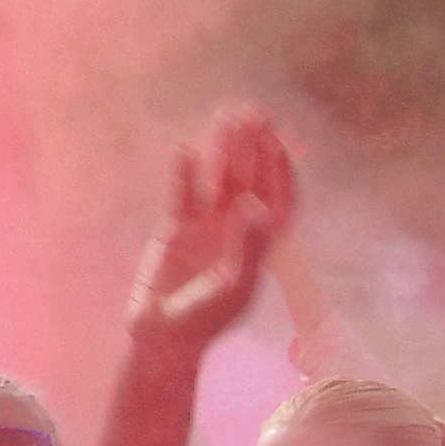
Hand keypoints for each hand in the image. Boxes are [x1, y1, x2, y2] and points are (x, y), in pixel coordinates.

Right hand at [133, 112, 294, 347]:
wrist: (162, 336)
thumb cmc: (205, 319)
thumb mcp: (233, 287)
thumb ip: (249, 246)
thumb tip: (260, 206)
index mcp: (261, 243)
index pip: (279, 197)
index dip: (281, 168)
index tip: (278, 140)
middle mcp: (238, 229)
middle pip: (251, 178)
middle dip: (254, 145)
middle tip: (253, 109)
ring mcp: (207, 227)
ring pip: (219, 179)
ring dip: (223, 148)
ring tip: (224, 114)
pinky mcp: (175, 230)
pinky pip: (182, 193)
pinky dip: (184, 172)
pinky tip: (185, 149)